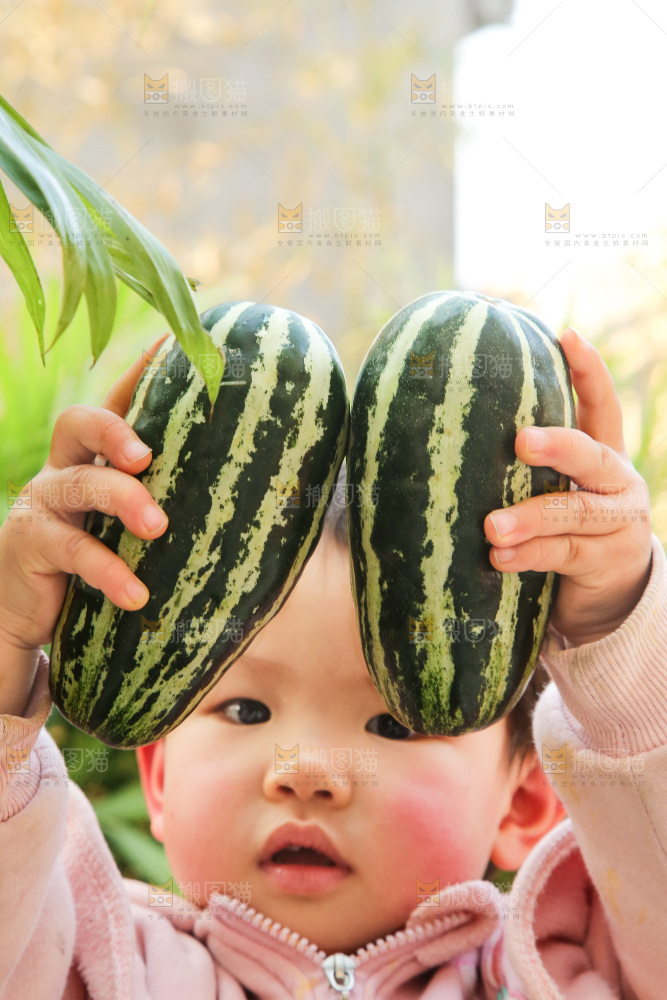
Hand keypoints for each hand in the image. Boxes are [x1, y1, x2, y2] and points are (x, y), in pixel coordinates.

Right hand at [0, 333, 170, 653]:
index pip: (115, 400)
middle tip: (148, 455)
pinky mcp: (30, 544)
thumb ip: (173, 507)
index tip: (175, 343)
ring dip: (122, 500)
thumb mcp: (130, 527)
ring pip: (79, 483)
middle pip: (78, 421)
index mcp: (94, 454)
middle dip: (115, 428)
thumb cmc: (97, 561)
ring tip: (158, 528)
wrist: (28, 612)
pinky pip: (72, 550)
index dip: (141, 371)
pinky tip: (136, 594)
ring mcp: (44, 504)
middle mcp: (64, 467)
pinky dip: (108, 571)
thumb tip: (261, 503)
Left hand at [483, 327, 652, 646]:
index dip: (589, 371)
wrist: (611, 591)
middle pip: (593, 457)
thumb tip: (441, 423)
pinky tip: (498, 558)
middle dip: (558, 446)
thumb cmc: (563, 525)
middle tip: (520, 441)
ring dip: (529, 517)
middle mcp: (617, 483)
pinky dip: (528, 556)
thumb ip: (525, 464)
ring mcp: (617, 524)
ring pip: (574, 513)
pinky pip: (562, 555)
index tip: (565, 336)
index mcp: (604, 454)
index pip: (601, 406)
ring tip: (490, 526)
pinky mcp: (605, 563)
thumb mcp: (555, 488)